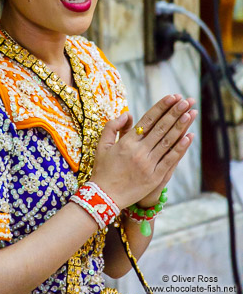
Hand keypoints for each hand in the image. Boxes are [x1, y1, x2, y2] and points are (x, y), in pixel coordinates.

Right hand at [90, 94, 196, 209]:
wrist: (104, 197)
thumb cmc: (102, 170)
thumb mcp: (102, 145)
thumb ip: (112, 126)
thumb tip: (128, 114)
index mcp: (126, 142)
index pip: (148, 120)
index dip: (161, 107)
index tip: (172, 97)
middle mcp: (139, 151)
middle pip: (161, 127)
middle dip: (175, 112)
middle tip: (186, 100)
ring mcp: (148, 164)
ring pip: (168, 141)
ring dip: (181, 126)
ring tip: (191, 113)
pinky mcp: (155, 177)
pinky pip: (170, 160)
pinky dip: (180, 148)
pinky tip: (189, 137)